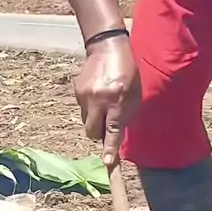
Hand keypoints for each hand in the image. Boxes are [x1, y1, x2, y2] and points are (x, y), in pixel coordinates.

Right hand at [75, 36, 140, 165]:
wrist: (106, 48)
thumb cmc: (127, 72)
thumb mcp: (134, 93)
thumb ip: (126, 115)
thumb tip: (116, 134)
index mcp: (117, 100)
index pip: (112, 129)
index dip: (110, 147)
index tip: (108, 162)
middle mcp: (99, 100)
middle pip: (92, 132)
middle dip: (99, 133)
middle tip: (107, 124)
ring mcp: (85, 96)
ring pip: (87, 121)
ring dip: (95, 118)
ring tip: (104, 102)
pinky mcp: (77, 91)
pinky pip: (83, 109)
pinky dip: (91, 107)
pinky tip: (97, 93)